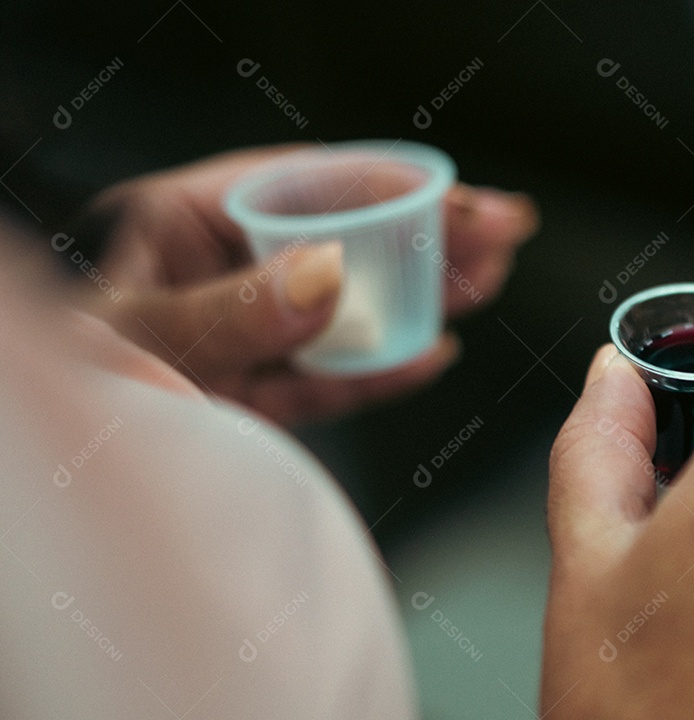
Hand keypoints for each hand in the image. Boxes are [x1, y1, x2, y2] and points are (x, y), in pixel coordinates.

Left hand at [77, 145, 537, 423]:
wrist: (54, 468)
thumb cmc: (65, 375)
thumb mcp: (133, 330)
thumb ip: (226, 308)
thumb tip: (325, 278)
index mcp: (183, 225)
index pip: (305, 188)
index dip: (389, 189)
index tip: (454, 200)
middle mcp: (224, 274)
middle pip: (344, 242)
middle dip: (427, 237)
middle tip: (499, 234)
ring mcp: (246, 335)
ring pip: (348, 310)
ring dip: (422, 298)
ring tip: (485, 283)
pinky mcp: (255, 395)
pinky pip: (329, 380)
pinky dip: (382, 372)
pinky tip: (432, 354)